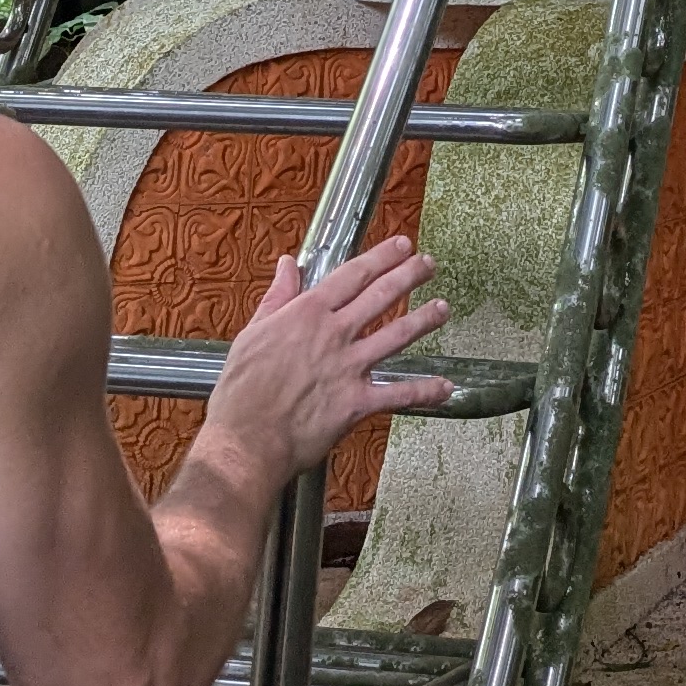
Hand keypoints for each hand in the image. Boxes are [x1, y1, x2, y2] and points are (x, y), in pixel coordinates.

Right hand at [203, 235, 450, 485]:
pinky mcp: (357, 403)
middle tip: (429, 264)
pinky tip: (444, 387)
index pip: (353, 275)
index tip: (401, 246)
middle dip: (410, 276)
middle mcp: (334, 334)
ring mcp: (349, 368)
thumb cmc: (241, 391)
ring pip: (396, 335)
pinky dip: (425, 391)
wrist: (245, 440)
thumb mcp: (252, 333)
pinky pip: (398, 395)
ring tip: (443, 308)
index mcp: (308, 313)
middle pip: (381, 296)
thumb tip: (286, 265)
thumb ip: (276, 298)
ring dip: (424, 320)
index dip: (381, 257)